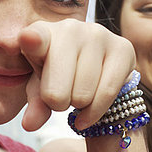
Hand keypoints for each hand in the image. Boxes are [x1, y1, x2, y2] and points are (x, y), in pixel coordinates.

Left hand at [19, 19, 135, 131]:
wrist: (91, 66)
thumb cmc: (57, 75)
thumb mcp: (40, 89)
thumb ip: (35, 105)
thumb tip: (30, 125)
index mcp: (40, 33)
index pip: (35, 39)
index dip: (32, 41)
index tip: (28, 39)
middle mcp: (69, 27)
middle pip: (56, 92)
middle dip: (57, 103)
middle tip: (62, 95)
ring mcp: (98, 34)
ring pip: (83, 95)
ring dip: (78, 105)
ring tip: (77, 92)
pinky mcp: (123, 47)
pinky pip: (107, 93)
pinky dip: (95, 112)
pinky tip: (86, 114)